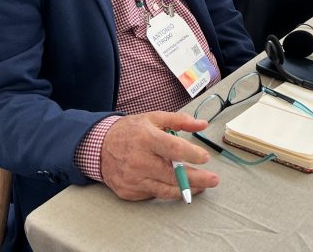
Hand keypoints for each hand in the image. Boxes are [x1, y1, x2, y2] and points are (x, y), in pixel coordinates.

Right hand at [100, 112, 216, 201]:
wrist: (99, 147)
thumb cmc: (130, 131)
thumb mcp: (153, 118)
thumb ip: (179, 120)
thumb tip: (202, 124)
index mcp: (146, 138)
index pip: (174, 149)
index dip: (192, 155)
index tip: (206, 158)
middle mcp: (139, 160)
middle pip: (173, 174)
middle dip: (197, 179)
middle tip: (213, 180)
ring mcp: (132, 179)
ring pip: (165, 190)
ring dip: (186, 189)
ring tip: (201, 186)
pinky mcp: (128, 191)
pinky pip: (153, 194)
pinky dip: (167, 190)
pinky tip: (177, 186)